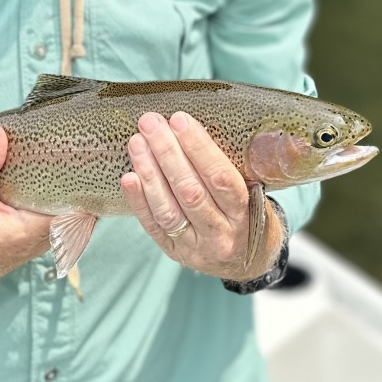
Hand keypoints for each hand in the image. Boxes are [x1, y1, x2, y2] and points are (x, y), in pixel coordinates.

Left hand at [120, 112, 282, 280]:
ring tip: (136, 142)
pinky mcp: (174, 252)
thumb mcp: (253, 192)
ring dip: (149, 172)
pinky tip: (129, 177)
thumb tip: (191, 127)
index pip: (220, 178)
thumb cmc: (247, 214)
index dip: (199, 148)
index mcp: (245, 214)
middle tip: (151, 123)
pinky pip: (153, 226)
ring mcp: (195, 247)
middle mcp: (221, 234)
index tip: (180, 120)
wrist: (245, 262)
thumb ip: (228, 168)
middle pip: (190, 192)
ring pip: (168, 209)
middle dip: (167, 153)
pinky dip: (139, 200)